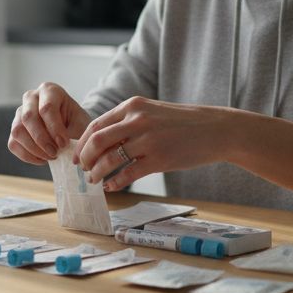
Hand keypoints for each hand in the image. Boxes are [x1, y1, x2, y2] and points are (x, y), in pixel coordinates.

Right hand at [7, 82, 90, 164]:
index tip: (64, 144)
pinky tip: (43, 160)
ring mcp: (19, 112)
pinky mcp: (14, 129)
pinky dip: (27, 156)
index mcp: (49, 90)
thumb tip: (61, 147)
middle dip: (42, 139)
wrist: (71, 128)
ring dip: (34, 149)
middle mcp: (31, 97)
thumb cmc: (77, 123)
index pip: (47, 107)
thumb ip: (72, 132)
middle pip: (28, 118)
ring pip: (17, 131)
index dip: (55, 128)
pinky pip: (13, 144)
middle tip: (55, 153)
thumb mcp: (81, 124)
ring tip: (50, 157)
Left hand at [75, 97, 235, 190]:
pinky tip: (112, 186)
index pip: (96, 125)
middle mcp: (138, 120)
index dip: (82, 143)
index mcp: (133, 106)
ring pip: (110, 159)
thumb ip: (127, 122)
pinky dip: (115, 182)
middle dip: (85, 158)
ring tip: (95, 180)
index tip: (78, 155)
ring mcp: (148, 140)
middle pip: (98, 141)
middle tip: (83, 169)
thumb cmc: (182, 123)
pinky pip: (128, 174)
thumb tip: (100, 141)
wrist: (215, 129)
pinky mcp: (159, 159)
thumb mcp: (152, 112)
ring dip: (98, 172)